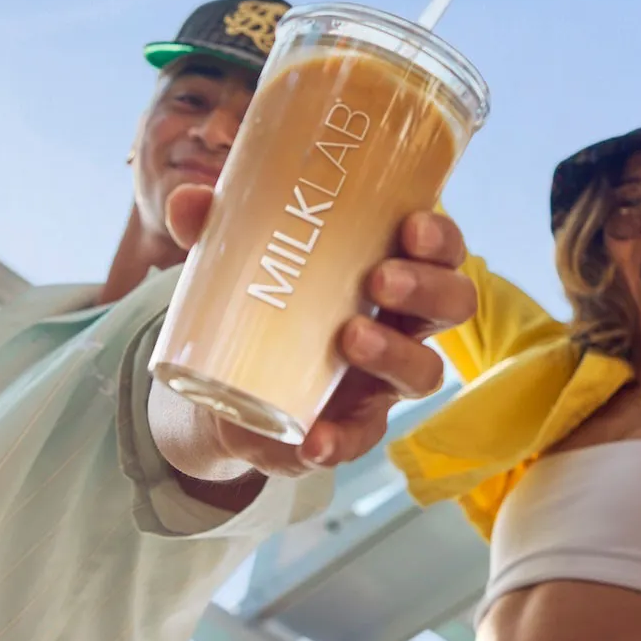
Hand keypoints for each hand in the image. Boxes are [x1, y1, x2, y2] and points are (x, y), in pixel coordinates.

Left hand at [163, 185, 474, 478]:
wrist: (225, 386)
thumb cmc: (260, 302)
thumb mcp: (237, 259)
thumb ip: (216, 228)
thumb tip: (189, 200)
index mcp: (388, 269)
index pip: (441, 250)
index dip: (440, 238)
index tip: (411, 225)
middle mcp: (400, 324)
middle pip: (451, 304)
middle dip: (427, 288)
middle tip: (380, 279)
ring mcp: (382, 380)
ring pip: (424, 371)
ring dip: (395, 353)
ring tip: (350, 338)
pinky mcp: (350, 427)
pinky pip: (361, 439)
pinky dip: (340, 440)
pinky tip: (315, 438)